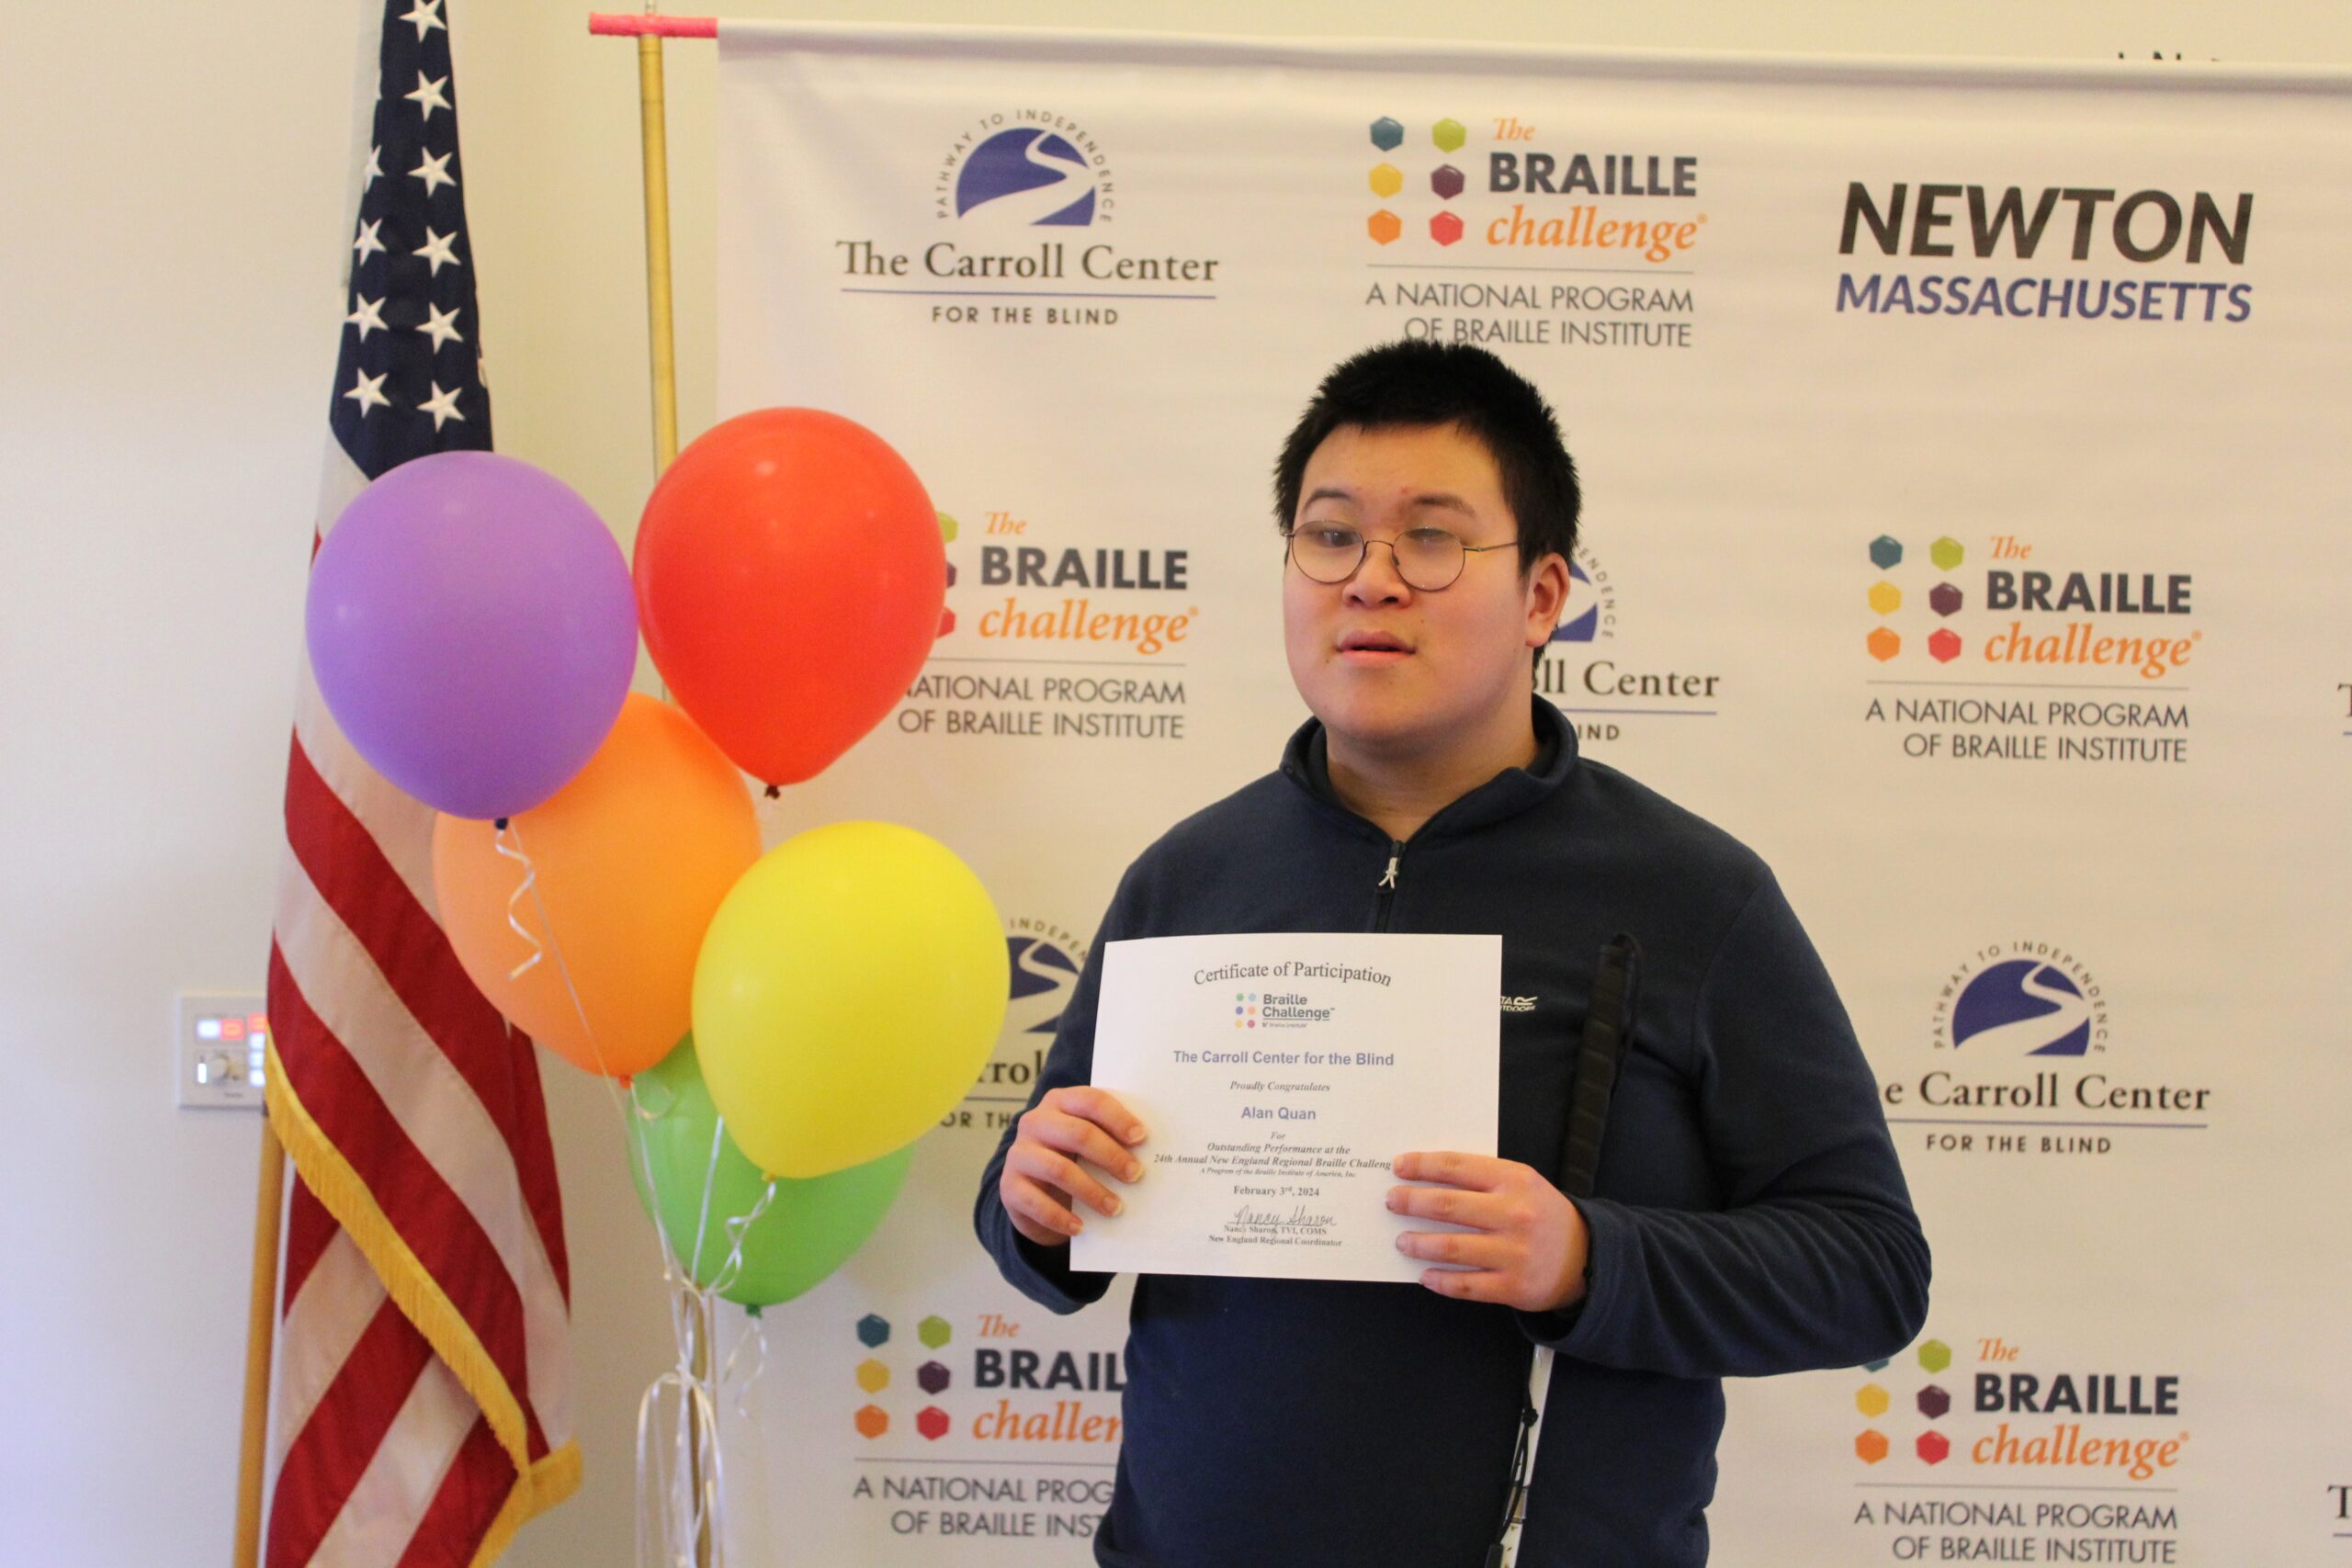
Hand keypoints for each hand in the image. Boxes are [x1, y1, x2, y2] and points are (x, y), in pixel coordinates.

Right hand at [998, 1086, 1147, 1248]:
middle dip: (1111, 1156)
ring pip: (1059, 1169)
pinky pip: (1036, 1202)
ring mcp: (1019, 1154)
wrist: (1033, 1190)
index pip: (1090, 1101)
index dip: (1117, 1118)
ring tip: (1115, 1208)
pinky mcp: (1009, 1186)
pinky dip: (1061, 1217)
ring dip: (1092, 1191)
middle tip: (1136, 1175)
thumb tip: (1153, 1152)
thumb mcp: (1089, 1143)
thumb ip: (1111, 1137)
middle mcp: (1035, 1122)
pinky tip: (1081, 1228)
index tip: (1142, 1138)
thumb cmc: (1073, 1159)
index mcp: (1059, 1102)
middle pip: (1077, 1133)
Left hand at [1388, 1151, 1588, 1310]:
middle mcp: (1514, 1214)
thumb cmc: (1542, 1214)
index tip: (1399, 1166)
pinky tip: (1425, 1275)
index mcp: (1514, 1180)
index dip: (1423, 1166)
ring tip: (1402, 1241)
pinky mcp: (1514, 1287)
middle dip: (1412, 1202)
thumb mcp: (1522, 1183)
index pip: (1457, 1167)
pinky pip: (1466, 1285)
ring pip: (1452, 1247)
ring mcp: (1514, 1252)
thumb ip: (1483, 1178)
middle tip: (1392, 1202)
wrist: (1586, 1257)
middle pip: (1448, 1206)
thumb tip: (1428, 1177)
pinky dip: (1440, 1281)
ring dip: (1419, 1243)